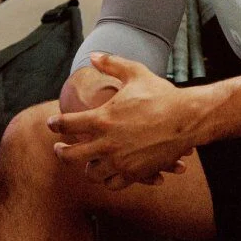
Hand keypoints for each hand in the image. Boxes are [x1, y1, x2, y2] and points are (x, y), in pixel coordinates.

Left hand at [48, 53, 198, 189]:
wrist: (188, 119)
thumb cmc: (162, 95)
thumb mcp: (136, 73)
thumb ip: (112, 64)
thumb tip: (93, 56)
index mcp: (103, 118)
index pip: (67, 124)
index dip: (55, 124)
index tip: (52, 123)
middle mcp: (108, 143)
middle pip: (71, 156)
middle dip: (61, 152)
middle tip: (59, 148)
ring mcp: (121, 161)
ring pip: (91, 174)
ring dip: (86, 167)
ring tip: (86, 162)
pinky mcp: (135, 173)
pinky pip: (113, 184)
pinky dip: (108, 180)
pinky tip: (108, 173)